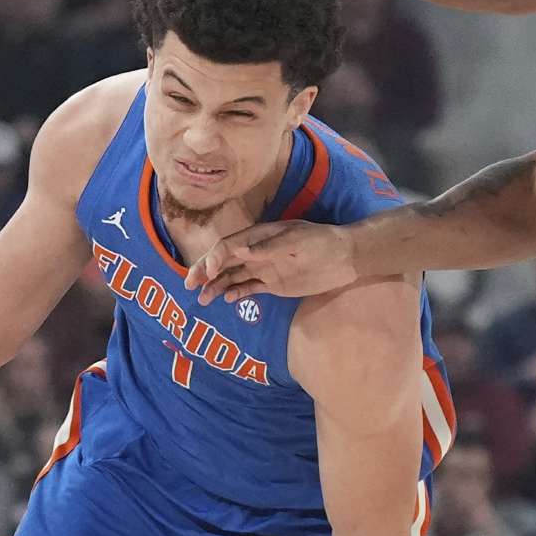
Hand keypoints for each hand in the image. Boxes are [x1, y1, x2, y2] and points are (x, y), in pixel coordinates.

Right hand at [184, 219, 356, 304]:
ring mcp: (264, 268)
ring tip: (203, 299)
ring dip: (217, 286)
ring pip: (233, 277)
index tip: (208, 274)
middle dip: (205, 272)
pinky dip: (236, 293)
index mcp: (259, 236)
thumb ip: (266, 248)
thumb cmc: (321, 243)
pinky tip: (227, 300)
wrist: (345, 258)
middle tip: (190, 285)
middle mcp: (257, 252)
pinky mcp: (274, 283)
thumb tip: (237, 249)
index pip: (229, 246)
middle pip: (225, 261)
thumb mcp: (296, 241)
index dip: (214, 258)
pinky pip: (249, 288)